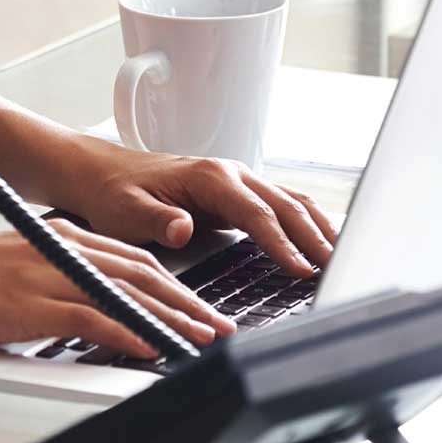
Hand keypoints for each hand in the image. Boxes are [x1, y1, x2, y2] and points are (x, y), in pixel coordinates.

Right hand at [0, 218, 237, 359]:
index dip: (172, 282)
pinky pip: (91, 318)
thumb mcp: (7, 267)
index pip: (130, 257)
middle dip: (188, 301)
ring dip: (172, 320)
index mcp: (54, 236)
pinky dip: (128, 332)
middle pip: (141, 272)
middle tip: (220, 325)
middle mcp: (56, 248)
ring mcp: (43, 274)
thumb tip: (85, 308)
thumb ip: (50, 279)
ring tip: (204, 341)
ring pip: (126, 294)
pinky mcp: (26, 304)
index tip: (200, 304)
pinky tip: (152, 348)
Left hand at [55, 142, 339, 278]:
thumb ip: (156, 220)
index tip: (300, 268)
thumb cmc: (112, 192)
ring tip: (341, 257)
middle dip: (313, 237)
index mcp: (209, 177)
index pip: (256, 212)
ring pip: (289, 201)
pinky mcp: (236, 195)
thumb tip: (183, 228)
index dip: (281, 242)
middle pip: (284, 205)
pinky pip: (280, 206)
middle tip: (337, 269)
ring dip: (318, 227)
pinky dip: (305, 221)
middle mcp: (230, 174)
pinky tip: (321, 240)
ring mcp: (236, 182)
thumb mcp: (125, 210)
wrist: (101, 173)